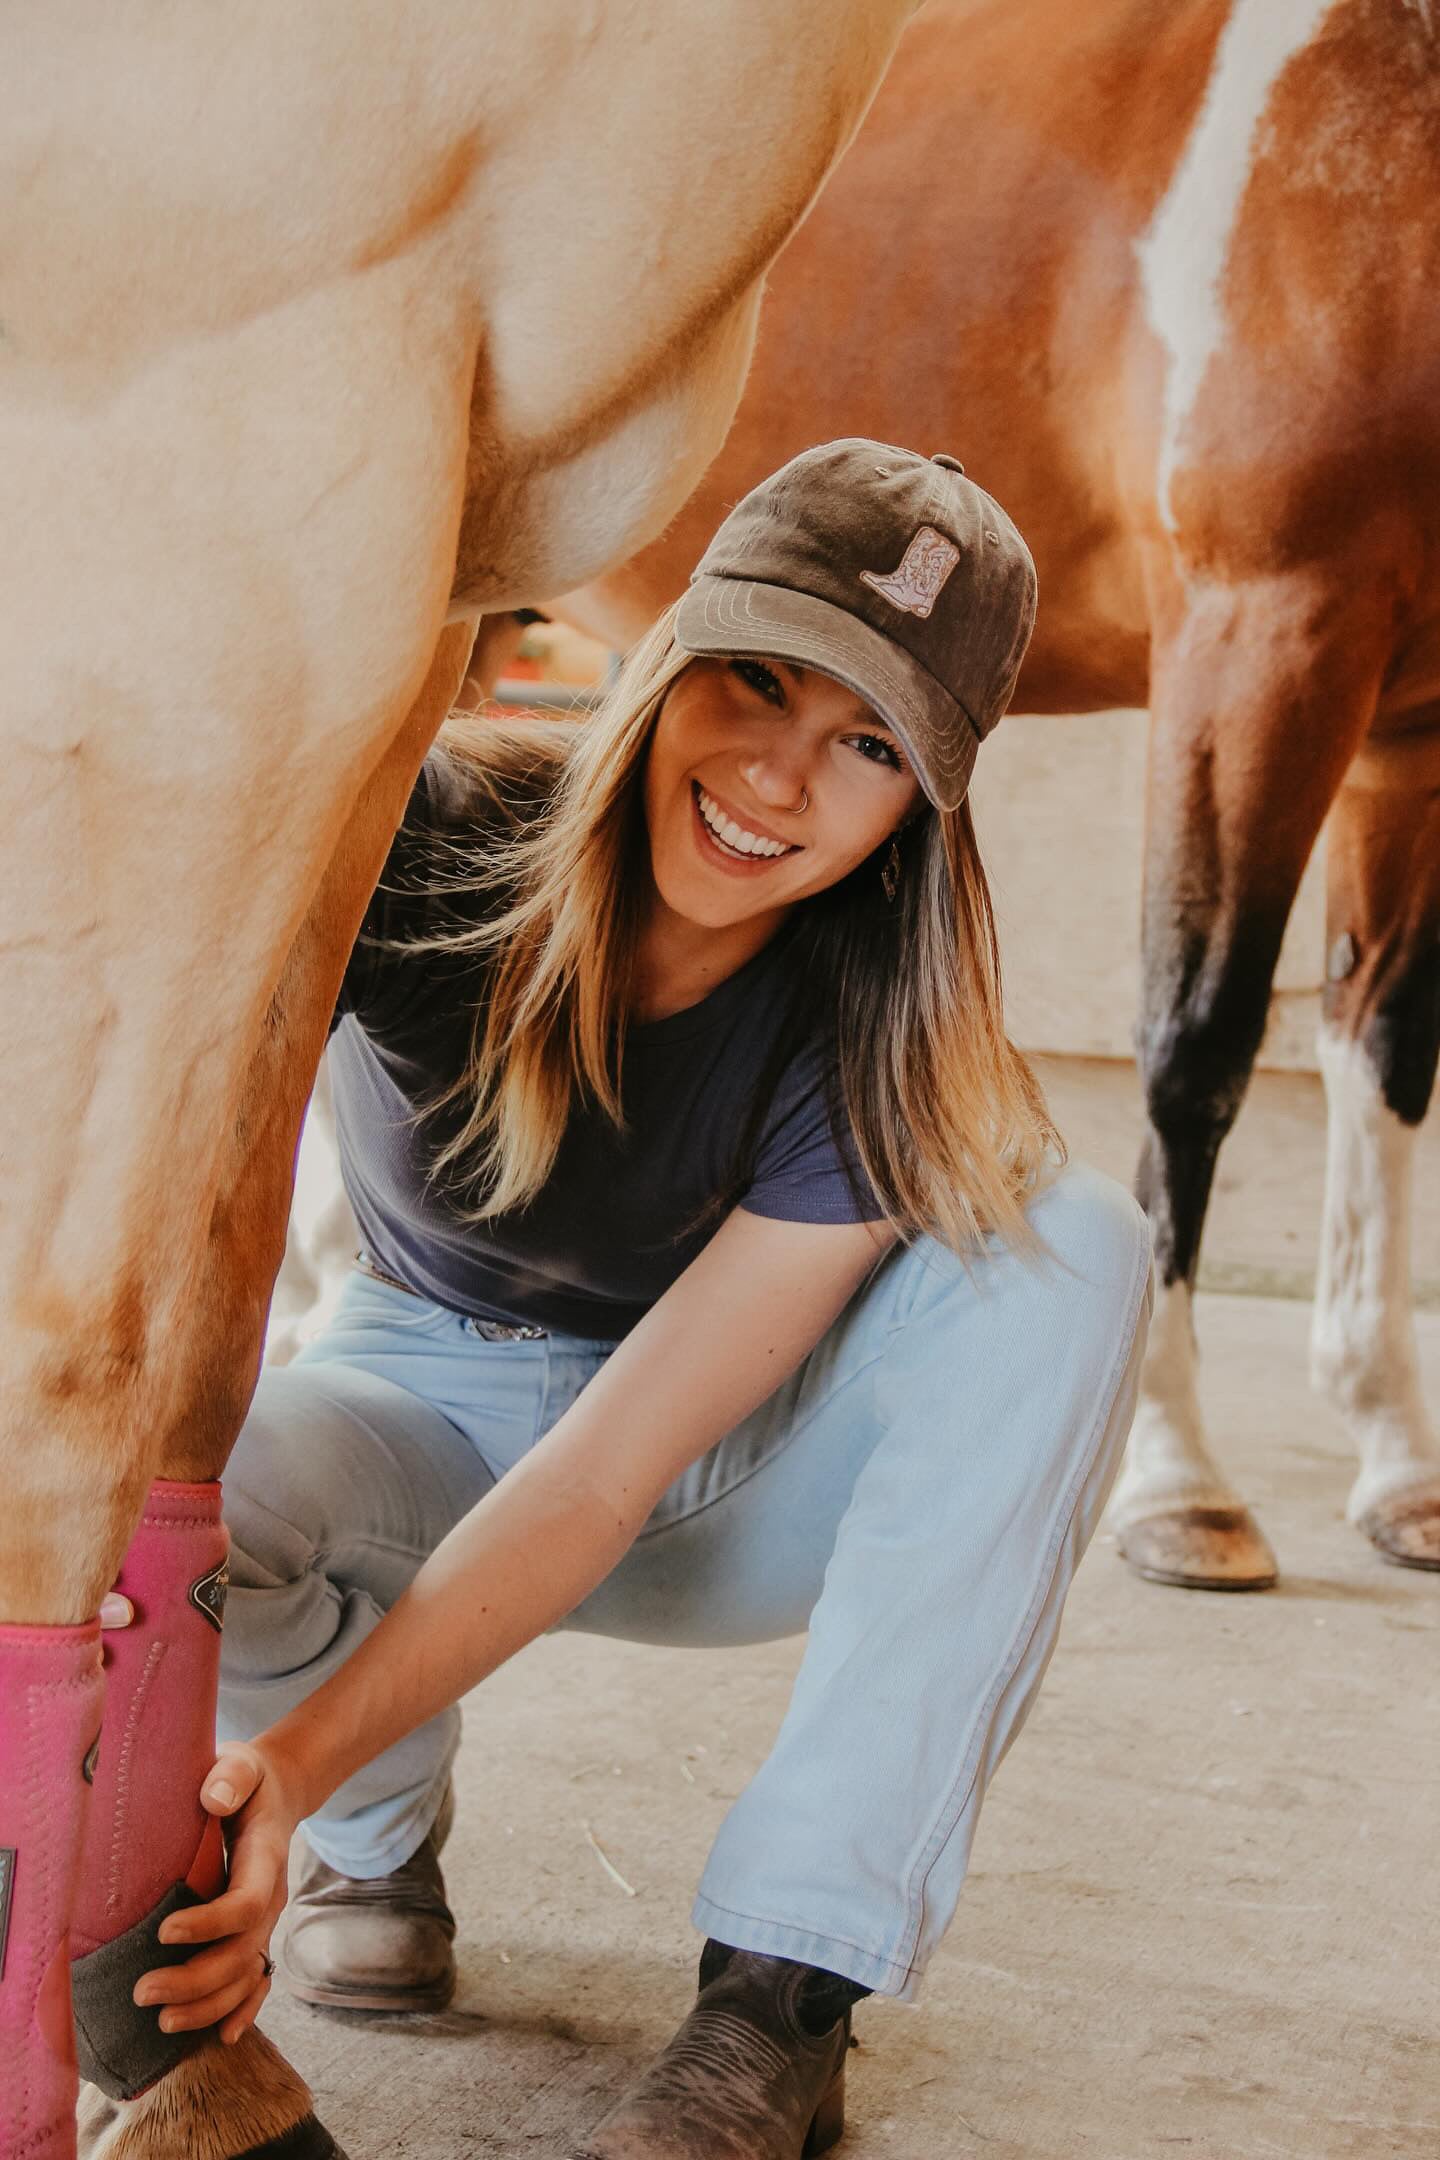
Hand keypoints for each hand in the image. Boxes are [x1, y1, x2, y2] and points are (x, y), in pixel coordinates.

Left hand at [132, 1740, 301, 2046]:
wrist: (276, 1791)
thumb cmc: (248, 1776)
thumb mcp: (242, 1762)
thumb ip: (231, 1776)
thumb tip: (213, 1797)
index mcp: (266, 1857)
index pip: (244, 1903)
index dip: (208, 1924)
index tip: (163, 1932)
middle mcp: (271, 1896)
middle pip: (243, 1952)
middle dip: (196, 1981)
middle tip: (143, 1992)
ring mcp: (266, 1919)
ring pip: (247, 1975)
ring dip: (209, 2005)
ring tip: (162, 2021)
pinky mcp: (256, 1931)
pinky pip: (257, 1980)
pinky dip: (243, 2010)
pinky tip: (222, 2036)